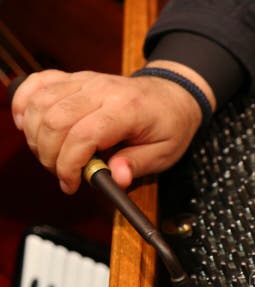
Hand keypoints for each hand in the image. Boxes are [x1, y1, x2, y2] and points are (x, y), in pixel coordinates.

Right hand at [10, 61, 214, 193]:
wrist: (174, 94)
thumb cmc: (169, 124)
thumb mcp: (165, 153)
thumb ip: (137, 166)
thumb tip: (116, 179)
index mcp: (127, 109)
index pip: (84, 135)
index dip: (69, 165)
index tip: (71, 184)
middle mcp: (102, 90)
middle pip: (55, 120)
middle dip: (50, 155)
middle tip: (63, 175)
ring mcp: (86, 81)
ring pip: (42, 103)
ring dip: (37, 136)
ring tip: (52, 156)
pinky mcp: (75, 78)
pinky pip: (39, 83)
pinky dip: (25, 103)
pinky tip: (28, 125)